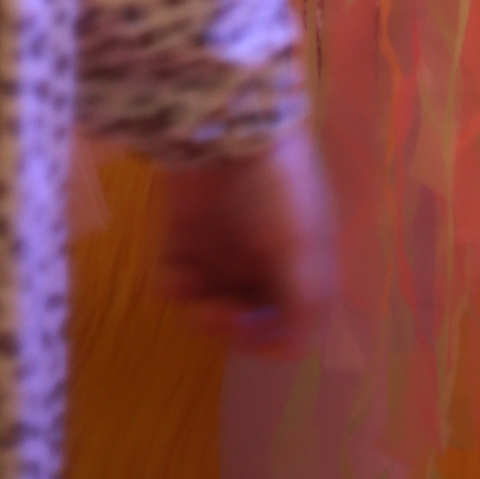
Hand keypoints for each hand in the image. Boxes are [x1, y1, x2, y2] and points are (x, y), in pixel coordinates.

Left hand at [156, 128, 336, 352]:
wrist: (228, 126)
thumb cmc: (278, 187)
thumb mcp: (304, 246)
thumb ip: (304, 302)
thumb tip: (295, 352)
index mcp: (296, 257)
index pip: (290, 314)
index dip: (278, 335)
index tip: (268, 339)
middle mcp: (257, 257)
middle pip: (248, 316)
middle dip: (243, 330)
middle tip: (236, 321)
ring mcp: (217, 249)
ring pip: (210, 307)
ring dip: (211, 320)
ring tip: (210, 308)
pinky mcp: (180, 239)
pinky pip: (175, 284)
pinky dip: (181, 293)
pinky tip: (189, 285)